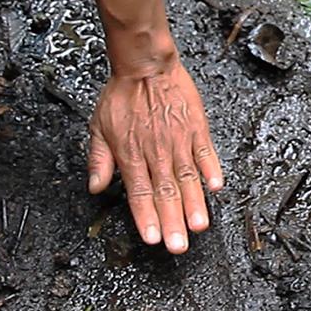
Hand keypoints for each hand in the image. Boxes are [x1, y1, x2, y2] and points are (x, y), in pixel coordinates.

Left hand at [86, 59, 223, 253]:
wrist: (145, 65)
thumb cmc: (122, 95)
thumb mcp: (98, 127)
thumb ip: (99, 159)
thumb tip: (94, 187)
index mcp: (131, 155)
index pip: (140, 194)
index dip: (146, 218)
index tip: (153, 239)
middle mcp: (155, 152)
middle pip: (165, 193)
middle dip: (172, 222)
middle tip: (179, 245)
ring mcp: (178, 141)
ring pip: (186, 178)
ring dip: (193, 203)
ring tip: (199, 225)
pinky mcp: (196, 128)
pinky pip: (205, 152)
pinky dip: (211, 169)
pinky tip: (215, 188)